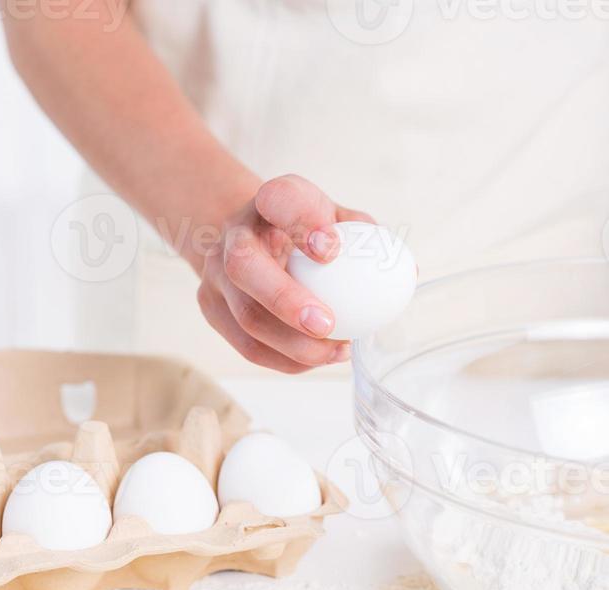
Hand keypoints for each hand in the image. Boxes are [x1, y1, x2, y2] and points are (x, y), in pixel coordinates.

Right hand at [197, 174, 374, 372]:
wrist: (248, 240)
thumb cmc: (302, 232)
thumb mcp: (333, 218)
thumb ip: (366, 238)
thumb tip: (409, 272)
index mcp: (267, 202)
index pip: (280, 199)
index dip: (304, 223)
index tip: (333, 249)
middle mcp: (232, 235)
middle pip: (244, 266)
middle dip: (284, 299)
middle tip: (327, 324)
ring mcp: (215, 275)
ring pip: (245, 318)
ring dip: (293, 344)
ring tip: (335, 351)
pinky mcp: (212, 310)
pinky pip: (248, 346)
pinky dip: (287, 359)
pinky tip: (319, 358)